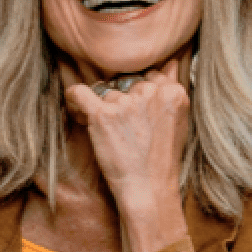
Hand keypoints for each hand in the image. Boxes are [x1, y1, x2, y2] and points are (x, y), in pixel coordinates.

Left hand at [64, 58, 189, 251]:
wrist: (149, 190)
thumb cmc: (162, 159)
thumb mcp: (178, 121)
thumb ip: (171, 89)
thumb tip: (169, 62)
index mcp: (173, 92)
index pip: (147, 75)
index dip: (137, 93)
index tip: (133, 112)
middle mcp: (151, 93)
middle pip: (126, 83)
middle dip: (121, 101)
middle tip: (121, 125)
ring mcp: (126, 103)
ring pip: (106, 92)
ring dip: (103, 108)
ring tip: (108, 132)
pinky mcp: (103, 115)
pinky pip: (80, 92)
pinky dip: (73, 98)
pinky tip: (74, 105)